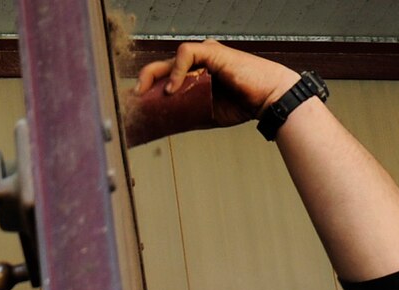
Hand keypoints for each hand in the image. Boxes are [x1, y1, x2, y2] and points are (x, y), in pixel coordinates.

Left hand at [132, 40, 299, 131]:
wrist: (267, 99)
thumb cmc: (241, 104)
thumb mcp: (204, 114)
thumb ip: (184, 115)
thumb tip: (161, 127)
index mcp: (193, 75)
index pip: (162, 78)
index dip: (145, 90)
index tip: (132, 107)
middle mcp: (196, 62)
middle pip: (159, 69)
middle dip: (141, 85)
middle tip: (131, 103)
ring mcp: (203, 55)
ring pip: (168, 60)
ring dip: (152, 78)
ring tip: (144, 96)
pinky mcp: (212, 51)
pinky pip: (186, 54)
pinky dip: (176, 71)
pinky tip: (172, 89)